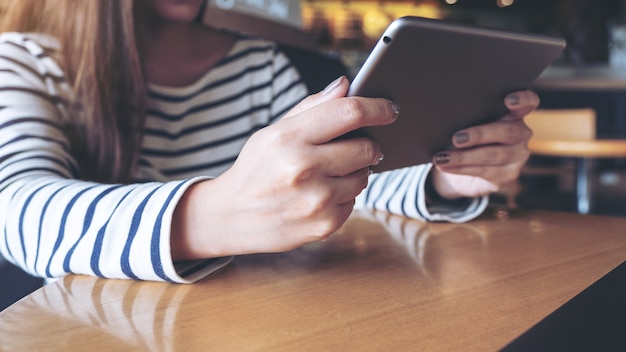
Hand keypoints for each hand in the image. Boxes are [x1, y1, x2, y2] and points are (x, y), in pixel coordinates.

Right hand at [171, 76, 398, 259]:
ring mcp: (316, 200)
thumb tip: (346, 85)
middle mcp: (303, 168)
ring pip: (364, 176)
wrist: (231, 216)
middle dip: (369, 144)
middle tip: (358, 145)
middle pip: (366, 147)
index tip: (391, 108)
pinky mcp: (324, 225)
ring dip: (356, 171)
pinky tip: (321, 195)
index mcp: (289, 138)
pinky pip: (354, 201)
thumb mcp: (273, 131)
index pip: (349, 113)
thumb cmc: (255, 168)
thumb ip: (312, 107)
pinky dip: (344, 195)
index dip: (378, 108)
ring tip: (329, 173)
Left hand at [429, 90, 537, 198]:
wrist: (462, 171)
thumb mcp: (467, 125)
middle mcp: (520, 134)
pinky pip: (483, 171)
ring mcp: (516, 157)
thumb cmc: (466, 139)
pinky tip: (445, 166)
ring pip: (493, 155)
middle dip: (479, 134)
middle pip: (506, 132)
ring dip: (464, 156)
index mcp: (514, 114)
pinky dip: (460, 168)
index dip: (523, 99)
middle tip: (456, 138)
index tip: (508, 100)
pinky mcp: (506, 176)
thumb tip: (446, 118)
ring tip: (442, 157)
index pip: (528, 103)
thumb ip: (467, 118)